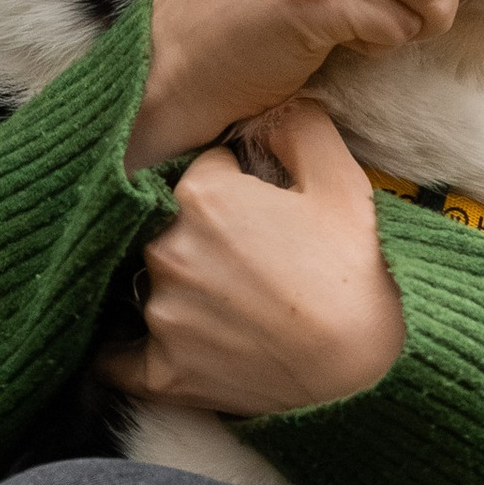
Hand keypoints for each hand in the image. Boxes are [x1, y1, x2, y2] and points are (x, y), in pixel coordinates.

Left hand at [98, 98, 404, 416]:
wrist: (365, 369)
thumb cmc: (354, 271)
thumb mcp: (341, 179)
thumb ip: (296, 125)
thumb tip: (264, 112)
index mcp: (201, 194)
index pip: (200, 173)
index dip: (233, 187)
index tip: (261, 212)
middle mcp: (167, 249)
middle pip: (168, 226)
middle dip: (200, 236)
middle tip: (250, 263)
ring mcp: (160, 313)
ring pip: (148, 285)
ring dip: (176, 290)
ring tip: (228, 307)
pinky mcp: (162, 372)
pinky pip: (117, 360)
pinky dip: (127, 353)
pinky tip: (151, 346)